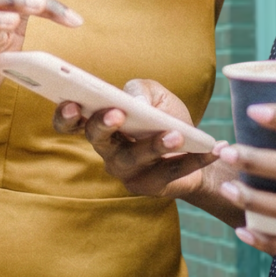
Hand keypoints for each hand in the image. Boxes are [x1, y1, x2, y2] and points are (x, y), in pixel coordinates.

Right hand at [54, 78, 219, 198]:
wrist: (193, 145)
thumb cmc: (163, 114)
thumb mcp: (153, 93)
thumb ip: (140, 90)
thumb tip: (135, 103)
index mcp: (99, 122)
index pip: (69, 122)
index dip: (65, 115)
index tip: (71, 103)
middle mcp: (106, 148)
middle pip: (97, 138)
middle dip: (104, 125)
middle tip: (118, 113)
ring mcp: (126, 170)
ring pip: (133, 158)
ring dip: (154, 145)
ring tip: (175, 134)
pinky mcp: (150, 186)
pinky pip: (169, 173)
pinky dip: (192, 160)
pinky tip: (210, 149)